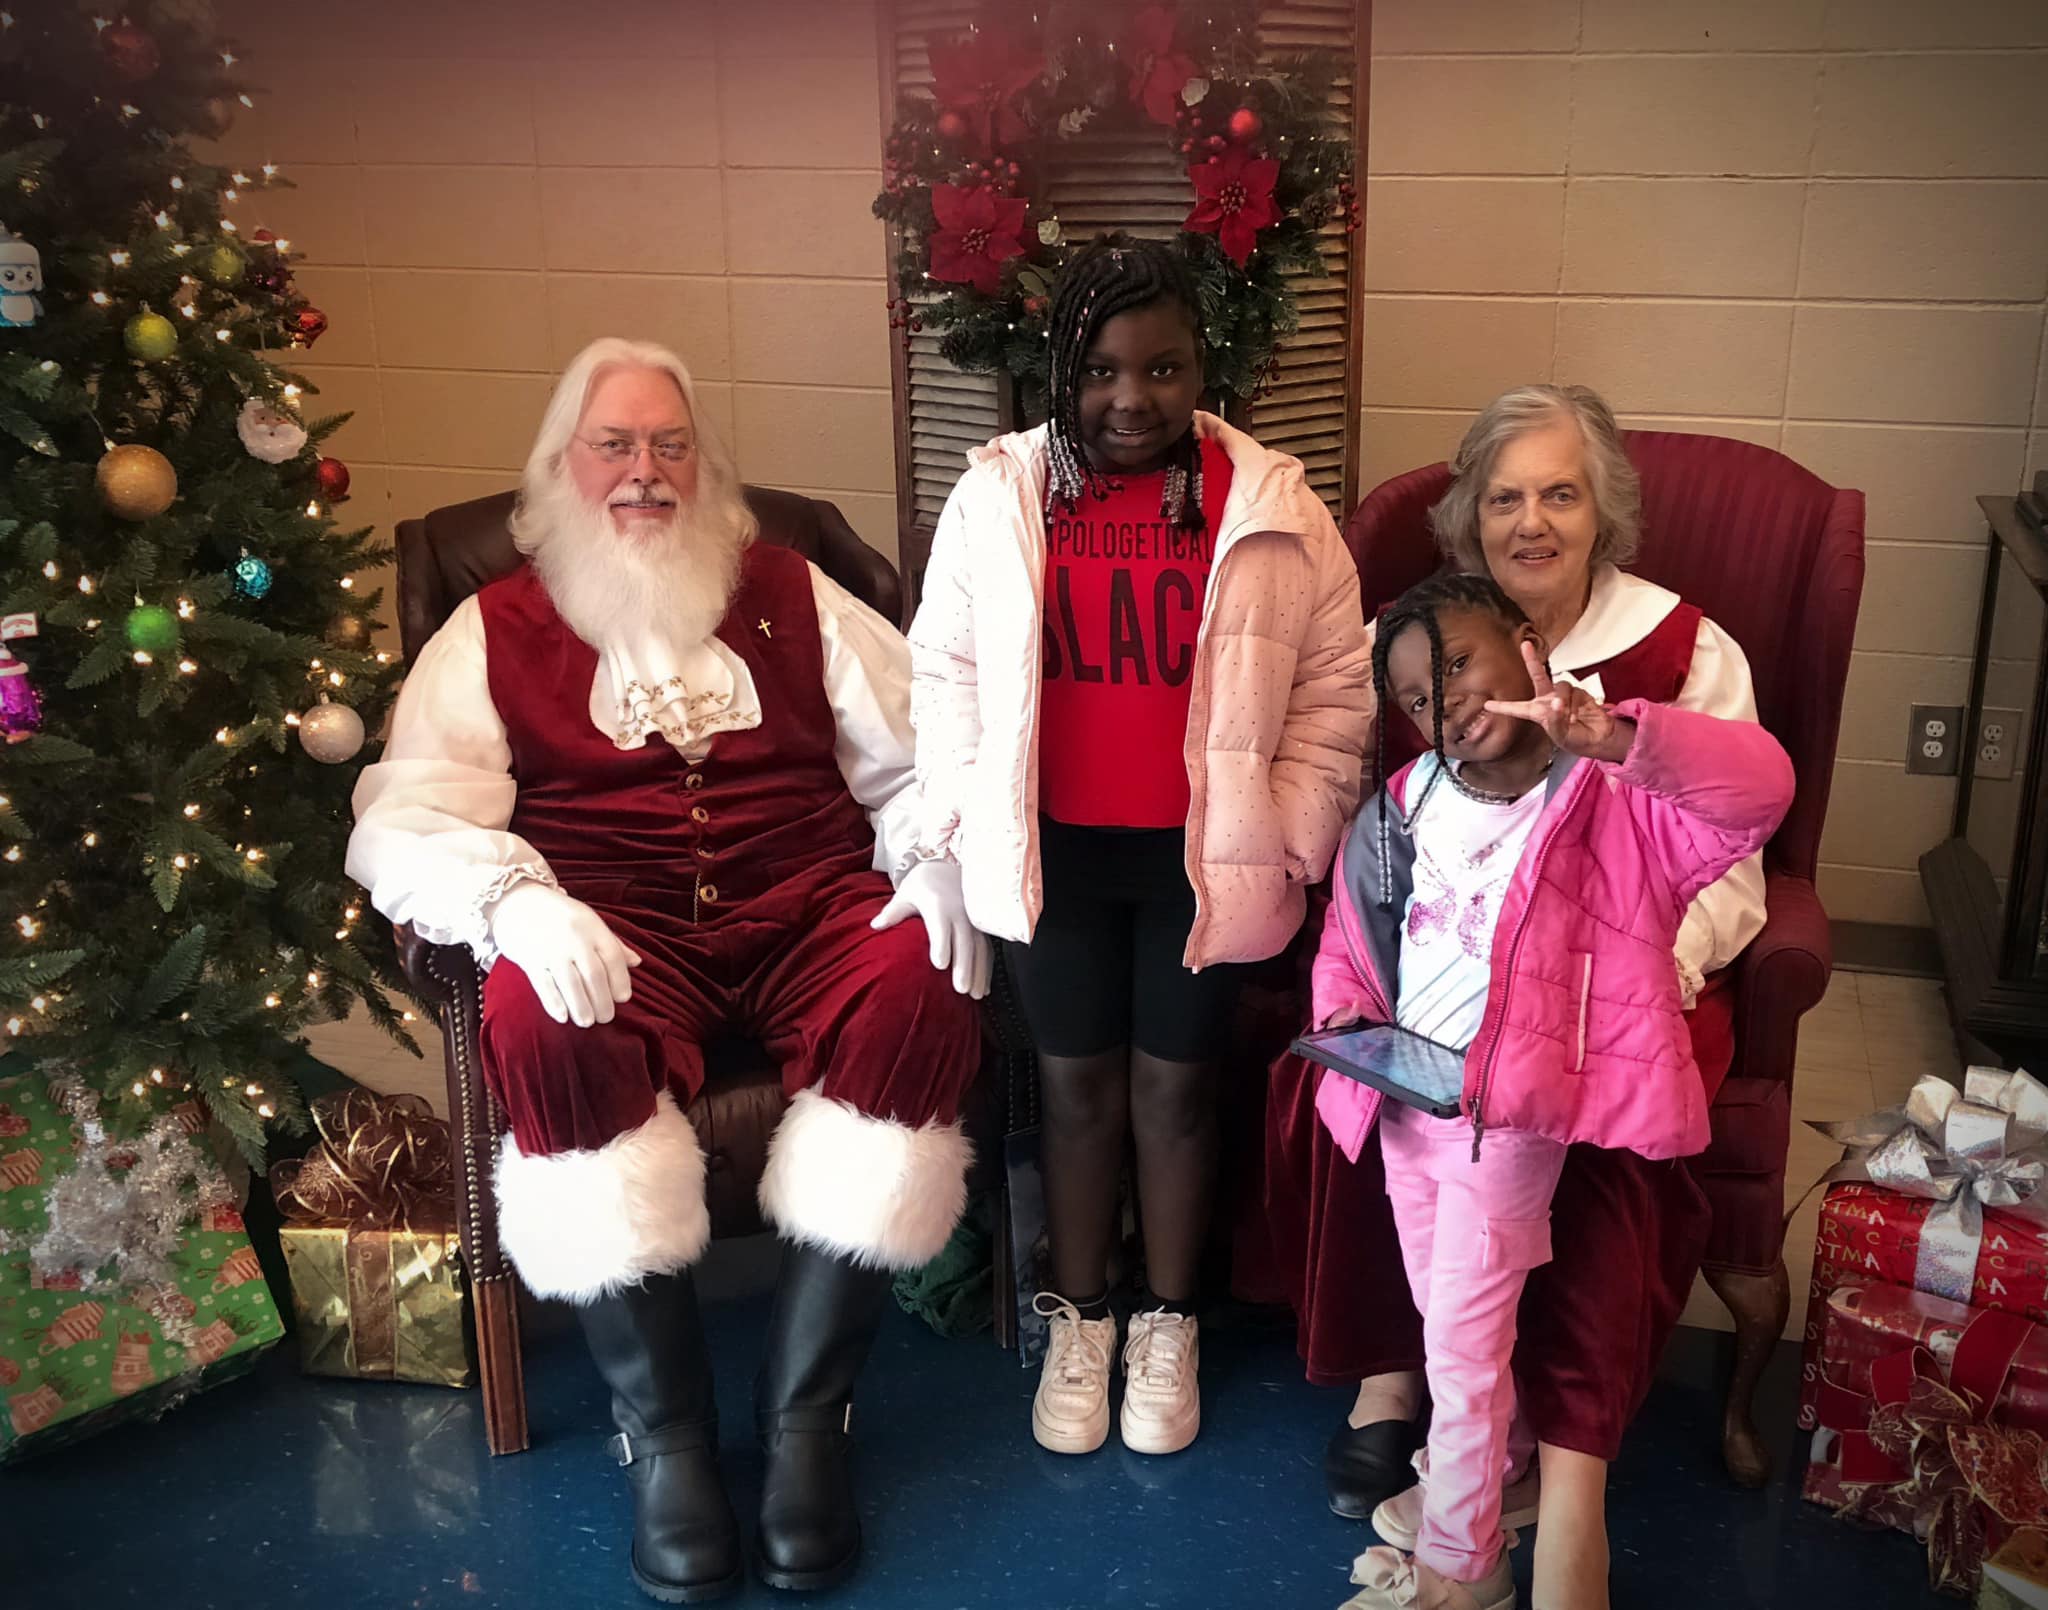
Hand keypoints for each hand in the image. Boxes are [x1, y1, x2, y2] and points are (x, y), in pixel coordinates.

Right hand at [486, 882, 640, 1027]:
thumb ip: (612, 943)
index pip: (613, 957)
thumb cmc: (560, 915)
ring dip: (581, 1007)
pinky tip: (562, 1017)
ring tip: (587, 1022)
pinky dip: (554, 1003)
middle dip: (602, 1000)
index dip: (621, 980)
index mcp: (592, 927)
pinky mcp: (529, 959)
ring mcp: (550, 949)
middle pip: (594, 974)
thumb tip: (637, 962)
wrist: (517, 901)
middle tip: (606, 1018)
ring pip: (570, 983)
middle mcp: (574, 938)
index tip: (623, 998)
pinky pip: (543, 984)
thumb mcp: (589, 921)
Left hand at [871, 859, 990, 999]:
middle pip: (964, 942)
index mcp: (938, 905)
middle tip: (960, 989)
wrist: (946, 869)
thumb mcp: (906, 894)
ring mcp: (974, 920)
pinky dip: (986, 968)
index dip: (942, 945)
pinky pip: (987, 949)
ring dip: (979, 972)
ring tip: (975, 995)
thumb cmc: (922, 886)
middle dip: (964, 966)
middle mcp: (960, 912)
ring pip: (979, 948)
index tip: (940, 964)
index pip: (941, 926)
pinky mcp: (982, 927)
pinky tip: (984, 988)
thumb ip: (893, 912)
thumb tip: (875, 925)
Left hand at [1484, 641, 1634, 762]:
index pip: (1517, 708)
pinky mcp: (1579, 693)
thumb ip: (1555, 719)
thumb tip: (1556, 702)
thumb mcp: (1560, 734)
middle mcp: (1548, 700)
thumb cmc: (1575, 739)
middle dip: (1532, 660)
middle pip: (1538, 676)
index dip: (1503, 706)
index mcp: (1537, 713)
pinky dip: (1575, 705)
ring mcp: (1564, 695)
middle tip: (1525, 645)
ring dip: (1564, 702)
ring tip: (1570, 718)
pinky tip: (1578, 716)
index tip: (1487, 705)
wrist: (1597, 738)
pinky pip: (1574, 692)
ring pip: (1560, 687)